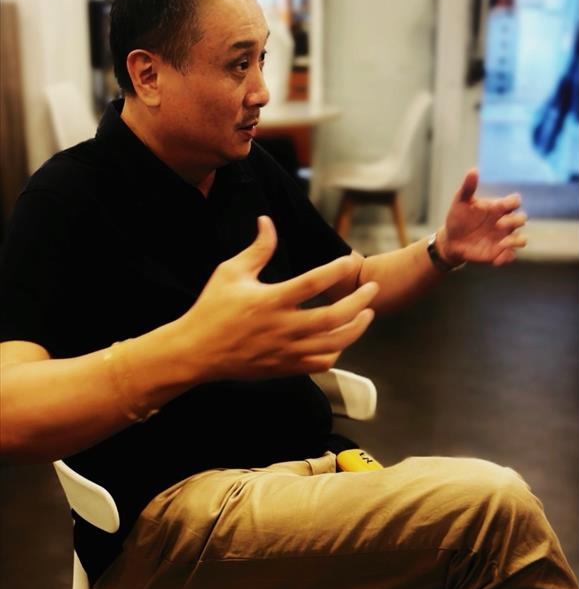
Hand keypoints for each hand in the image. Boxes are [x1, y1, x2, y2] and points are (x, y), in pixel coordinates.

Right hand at [179, 216, 378, 381]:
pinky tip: (342, 339)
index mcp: (270, 300)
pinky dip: (337, 352)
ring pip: (333, 343)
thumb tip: (267, 221)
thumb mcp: (230, 272)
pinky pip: (321, 364)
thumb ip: (257, 249)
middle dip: (359, 303)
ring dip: (356, 329)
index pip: (313, 283)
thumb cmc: (212, 309)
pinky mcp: (285, 367)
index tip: (351, 261)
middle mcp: (281, 327)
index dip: (336, 271)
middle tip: (373, 290)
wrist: (195, 352)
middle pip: (332, 317)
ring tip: (367, 314)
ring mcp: (285, 351)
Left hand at [438, 169, 526, 266]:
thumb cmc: (458, 217)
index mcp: (498, 208)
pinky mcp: (499, 253)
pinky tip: (494, 259)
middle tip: (497, 225)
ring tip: (500, 244)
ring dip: (515, 241)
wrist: (451, 240)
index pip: (515, 201)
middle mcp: (505, 222)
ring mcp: (504, 238)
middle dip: (514, 221)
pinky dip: (505, 258)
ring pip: (522, 240)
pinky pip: (510, 256)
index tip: (500, 206)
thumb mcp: (460, 201)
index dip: (512, 203)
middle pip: (522, 219)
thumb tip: (473, 170)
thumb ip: (468, 187)